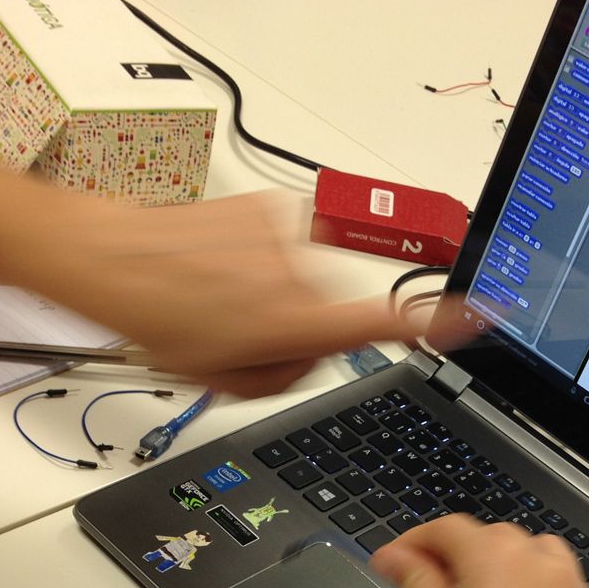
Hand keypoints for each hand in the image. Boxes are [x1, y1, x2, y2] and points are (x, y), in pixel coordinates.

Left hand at [0, 149, 427, 396]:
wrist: (109, 261)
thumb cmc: (155, 321)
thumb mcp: (225, 380)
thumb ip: (286, 377)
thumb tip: (314, 354)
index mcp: (293, 322)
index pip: (381, 324)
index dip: (436, 324)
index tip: (479, 314)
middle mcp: (299, 272)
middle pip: (334, 312)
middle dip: (300, 329)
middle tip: (241, 338)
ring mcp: (286, 233)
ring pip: (308, 278)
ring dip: (275, 294)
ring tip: (217, 302)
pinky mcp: (269, 207)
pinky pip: (287, 245)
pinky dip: (261, 262)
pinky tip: (219, 272)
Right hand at [371, 513, 588, 587]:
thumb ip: (419, 582)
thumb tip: (401, 558)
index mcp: (502, 562)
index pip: (451, 531)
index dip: (415, 542)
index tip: (394, 560)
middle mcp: (549, 573)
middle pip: (496, 542)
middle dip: (458, 558)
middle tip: (421, 587)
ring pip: (537, 565)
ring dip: (503, 573)